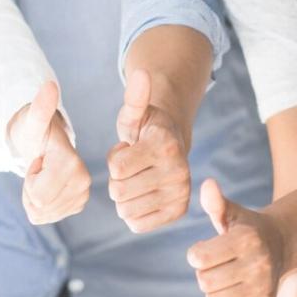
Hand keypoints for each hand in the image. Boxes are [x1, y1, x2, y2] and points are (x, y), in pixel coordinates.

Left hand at [8, 80, 90, 223]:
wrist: (45, 142)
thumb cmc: (36, 131)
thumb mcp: (33, 121)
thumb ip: (40, 107)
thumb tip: (49, 86)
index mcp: (72, 164)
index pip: (37, 196)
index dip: (29, 179)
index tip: (38, 161)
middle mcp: (83, 181)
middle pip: (39, 207)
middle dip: (30, 190)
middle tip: (38, 168)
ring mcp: (82, 195)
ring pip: (42, 215)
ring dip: (34, 197)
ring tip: (42, 175)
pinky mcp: (78, 204)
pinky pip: (47, 218)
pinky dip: (40, 205)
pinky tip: (46, 185)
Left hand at [107, 69, 192, 232]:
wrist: (170, 144)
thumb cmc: (145, 128)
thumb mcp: (135, 111)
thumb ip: (135, 96)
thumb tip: (142, 73)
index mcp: (166, 146)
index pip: (117, 168)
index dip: (115, 158)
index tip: (129, 148)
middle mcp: (179, 172)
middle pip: (118, 191)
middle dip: (118, 178)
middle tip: (133, 166)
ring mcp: (180, 194)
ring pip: (125, 210)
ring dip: (124, 195)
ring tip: (138, 177)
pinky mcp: (178, 212)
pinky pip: (136, 224)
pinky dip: (133, 211)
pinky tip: (143, 194)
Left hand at [187, 179, 289, 296]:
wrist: (281, 245)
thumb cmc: (247, 228)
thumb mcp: (232, 213)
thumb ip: (216, 202)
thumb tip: (208, 184)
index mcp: (246, 240)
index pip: (198, 258)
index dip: (196, 254)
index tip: (206, 249)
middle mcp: (258, 265)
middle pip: (204, 281)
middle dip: (204, 272)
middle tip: (217, 264)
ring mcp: (263, 288)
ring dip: (213, 289)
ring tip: (226, 276)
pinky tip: (234, 289)